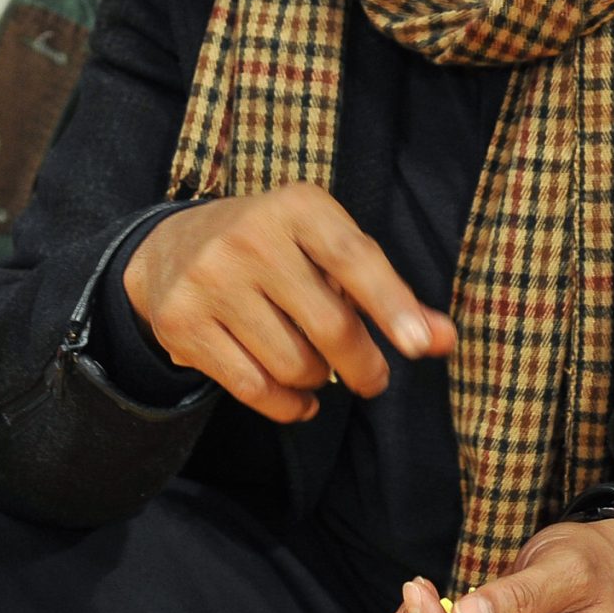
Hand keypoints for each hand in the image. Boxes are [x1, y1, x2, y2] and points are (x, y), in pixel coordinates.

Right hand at [123, 183, 454, 422]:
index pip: (354, 259)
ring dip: (317, 381)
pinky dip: (286, 405)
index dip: (391, 304)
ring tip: (317, 369)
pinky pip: (253, 387)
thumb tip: (444, 340)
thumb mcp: (327, 250)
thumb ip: (389, 294)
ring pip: (292, 363)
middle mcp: (250, 237)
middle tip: (374, 380)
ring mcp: (211, 280)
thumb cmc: (276, 252)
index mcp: (297, 207)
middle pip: (328, 325)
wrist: (169, 250)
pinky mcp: (182, 323)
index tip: (420, 347)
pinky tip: (297, 400)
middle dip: (362, 365)